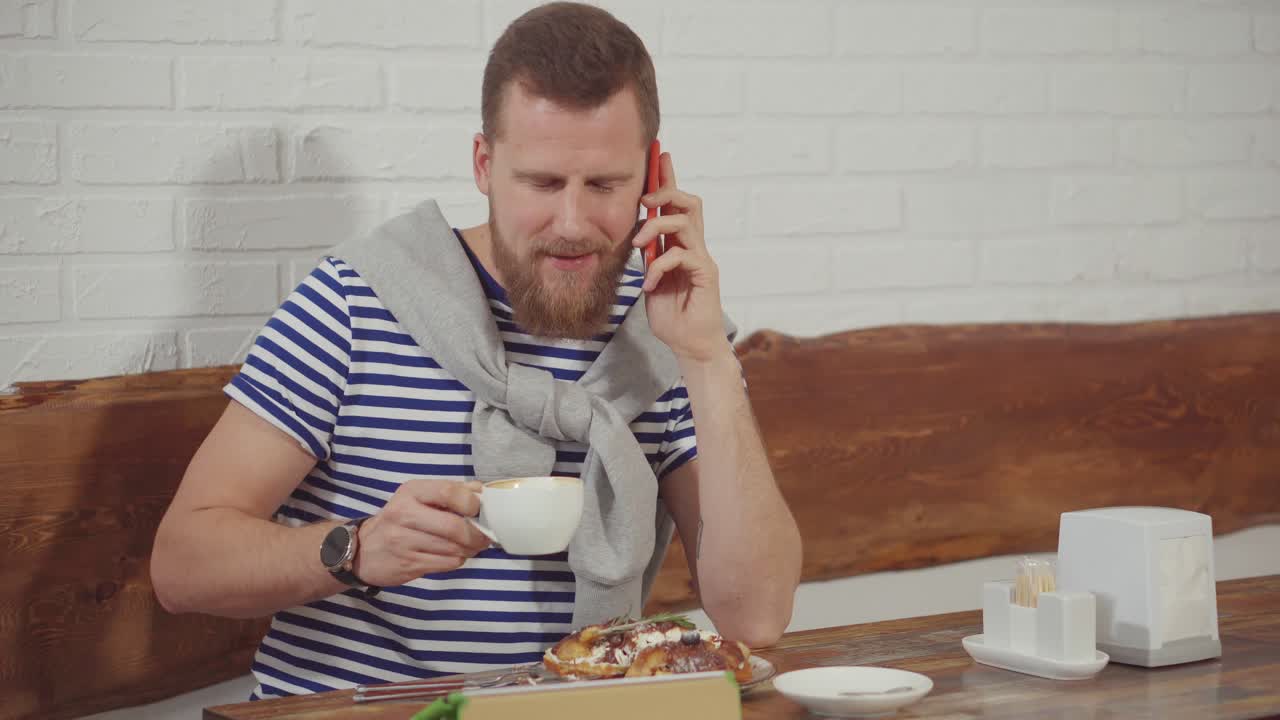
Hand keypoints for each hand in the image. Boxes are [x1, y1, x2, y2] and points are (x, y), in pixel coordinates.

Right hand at [351, 479, 490, 586]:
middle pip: (454, 526)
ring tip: (471, 546)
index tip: (479, 510)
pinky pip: (446, 564)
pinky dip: (457, 560)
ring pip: (453, 548)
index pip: (448, 492)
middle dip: (477, 534)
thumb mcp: (418, 497)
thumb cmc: (398, 520)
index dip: (472, 503)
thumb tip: (481, 490)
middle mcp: (404, 514)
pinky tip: (454, 555)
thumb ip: (450, 491)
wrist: (362, 549)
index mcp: (411, 492)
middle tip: (484, 536)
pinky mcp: (408, 564)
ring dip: (470, 549)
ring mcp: (404, 541)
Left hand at [632, 152, 731, 364]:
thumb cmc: (672, 316)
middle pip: (689, 202)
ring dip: (656, 227)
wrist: (690, 346)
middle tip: (643, 200)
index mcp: (681, 246)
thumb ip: (647, 258)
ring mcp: (702, 260)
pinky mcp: (705, 275)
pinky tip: (648, 284)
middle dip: (665, 191)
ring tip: (639, 245)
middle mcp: (695, 247)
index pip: (676, 205)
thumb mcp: (650, 281)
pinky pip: (681, 255)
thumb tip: (636, 236)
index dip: (668, 179)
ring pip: (685, 222)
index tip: (659, 154)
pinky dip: (659, 265)